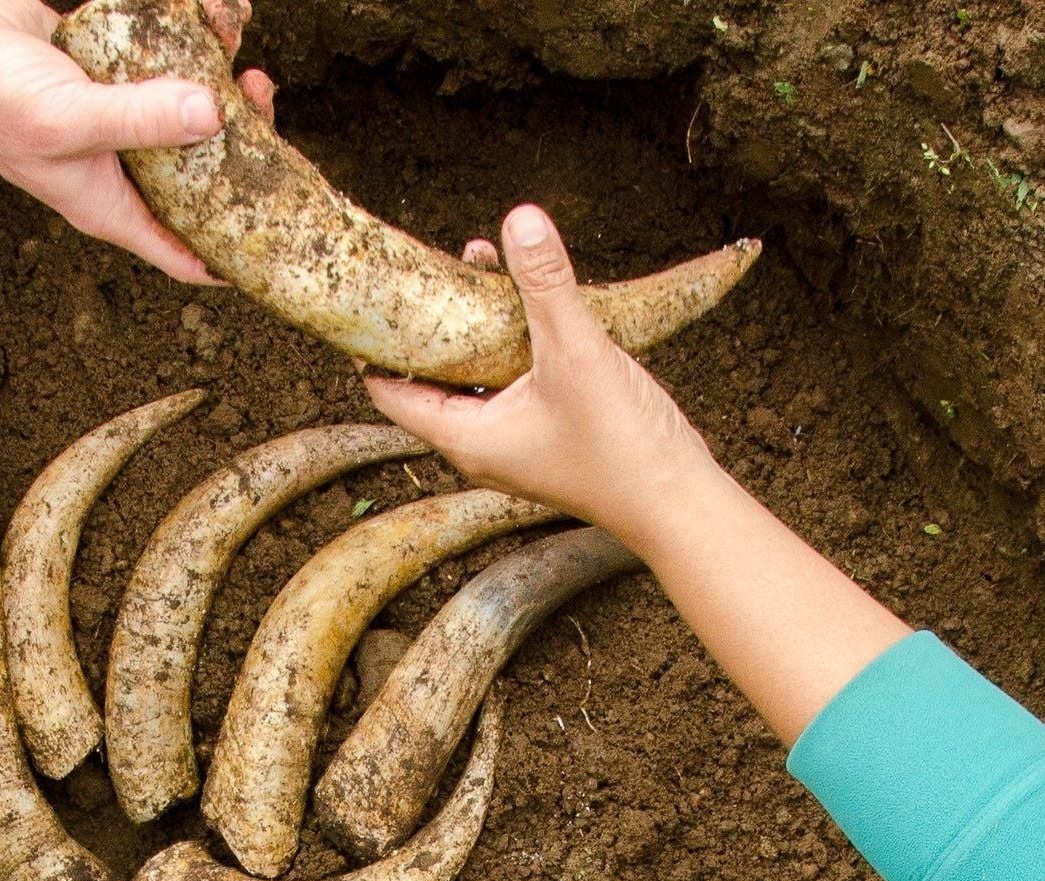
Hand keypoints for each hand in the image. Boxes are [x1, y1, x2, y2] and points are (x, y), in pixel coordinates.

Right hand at [0, 0, 275, 282]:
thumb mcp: (67, 117)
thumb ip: (142, 119)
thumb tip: (213, 116)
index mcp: (111, 201)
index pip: (187, 253)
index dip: (237, 254)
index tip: (282, 235)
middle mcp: (117, 163)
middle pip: (200, 167)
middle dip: (240, 133)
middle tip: (259, 93)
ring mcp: (110, 109)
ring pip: (184, 97)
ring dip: (215, 64)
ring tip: (230, 28)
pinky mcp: (101, 60)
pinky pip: (158, 49)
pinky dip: (183, 25)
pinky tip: (202, 5)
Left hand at [364, 205, 716, 553]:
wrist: (674, 498)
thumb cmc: (620, 443)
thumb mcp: (576, 351)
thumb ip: (545, 284)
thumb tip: (519, 218)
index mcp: (465, 438)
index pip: (391, 393)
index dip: (374, 346)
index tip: (371, 296)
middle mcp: (479, 446)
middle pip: (431, 379)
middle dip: (430, 322)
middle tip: (430, 265)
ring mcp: (512, 443)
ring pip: (474, 376)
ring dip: (473, 326)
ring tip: (480, 264)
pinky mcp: (543, 434)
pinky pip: (508, 381)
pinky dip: (507, 343)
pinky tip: (529, 303)